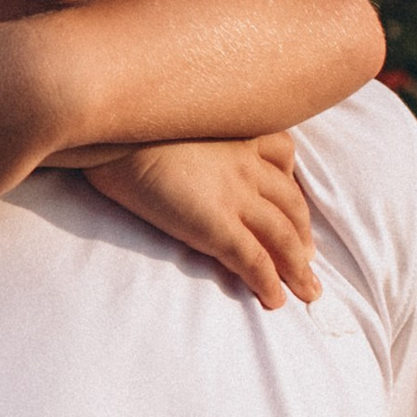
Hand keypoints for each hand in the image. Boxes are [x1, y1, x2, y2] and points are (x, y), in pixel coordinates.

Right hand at [83, 136, 319, 307]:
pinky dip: (269, 281)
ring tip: (307, 289)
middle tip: (307, 258)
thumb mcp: (170, 117)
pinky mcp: (216, 223)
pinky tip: (275, 299)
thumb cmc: (126, 126)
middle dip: (303, 233)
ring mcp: (234, 193)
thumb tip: (177, 149)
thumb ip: (188, 132)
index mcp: (235, 131)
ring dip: (298, 266)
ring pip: (283, 233)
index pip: (283, 153)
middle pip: (291, 201)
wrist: (109, 132)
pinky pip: (254, 258)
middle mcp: (244, 161)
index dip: (292, 184)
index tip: (292, 206)